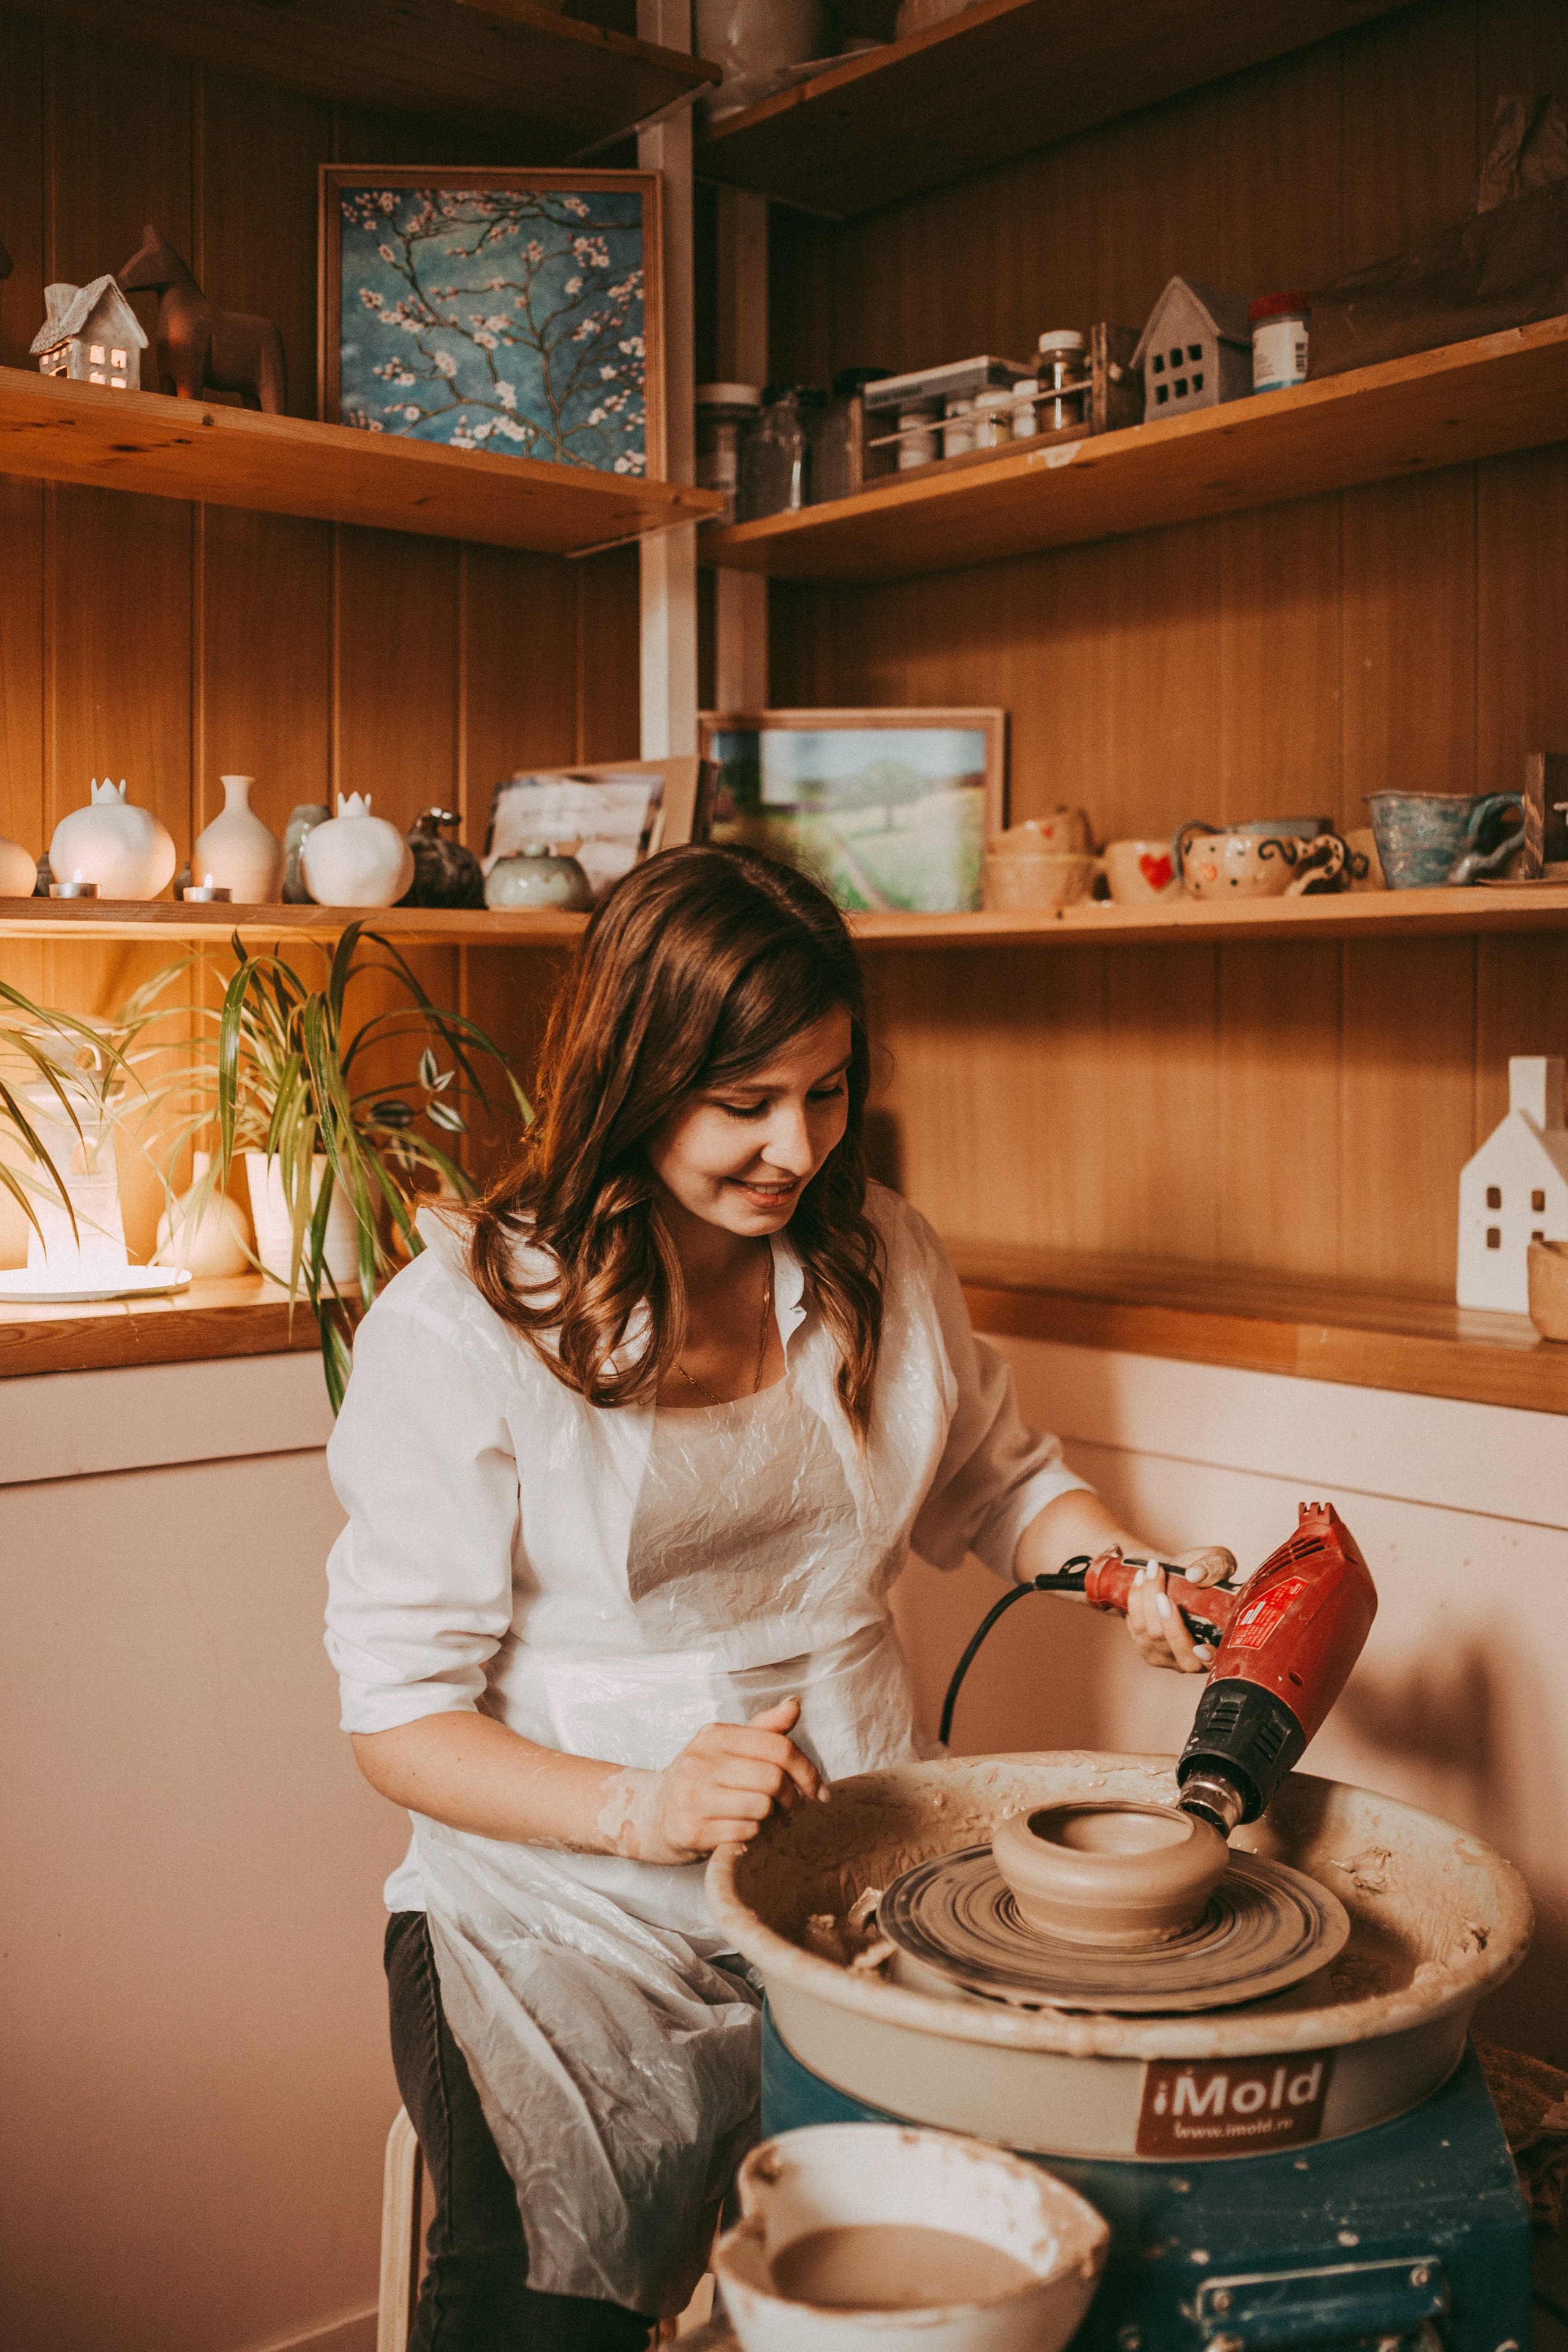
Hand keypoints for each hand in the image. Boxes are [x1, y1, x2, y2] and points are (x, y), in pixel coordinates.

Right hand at [600, 1697, 824, 1864]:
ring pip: (762, 1808)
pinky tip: (744, 1830)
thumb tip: (795, 1704)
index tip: (817, 1790)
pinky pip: (745, 1833)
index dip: (807, 1770)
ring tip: (763, 1817)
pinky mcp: (690, 1830)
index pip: (778, 1746)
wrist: (652, 1814)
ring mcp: (692, 1796)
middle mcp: (700, 1762)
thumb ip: (764, 1728)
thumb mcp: (727, 1747)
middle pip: (773, 1779)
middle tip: (790, 1807)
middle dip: (792, 1798)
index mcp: (714, 1735)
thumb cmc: (701, 1779)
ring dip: (772, 1819)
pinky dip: (754, 1835)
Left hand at [1122, 1546, 1238, 1673]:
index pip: (1216, 1662)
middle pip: (1176, 1646)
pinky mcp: (1147, 1648)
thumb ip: (1215, 1566)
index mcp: (1220, 1643)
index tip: (1200, 1647)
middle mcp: (1194, 1658)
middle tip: (1163, 1590)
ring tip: (1149, 1571)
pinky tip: (1140, 1580)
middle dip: (1167, 1618)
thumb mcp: (1217, 1561)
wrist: (1171, 1573)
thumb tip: (1195, 1576)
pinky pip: (1135, 1629)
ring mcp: (1168, 1657)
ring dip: (1146, 1600)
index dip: (1208, 1657)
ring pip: (1151, 1636)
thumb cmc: (1200, 1572)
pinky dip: (1135, 1601)